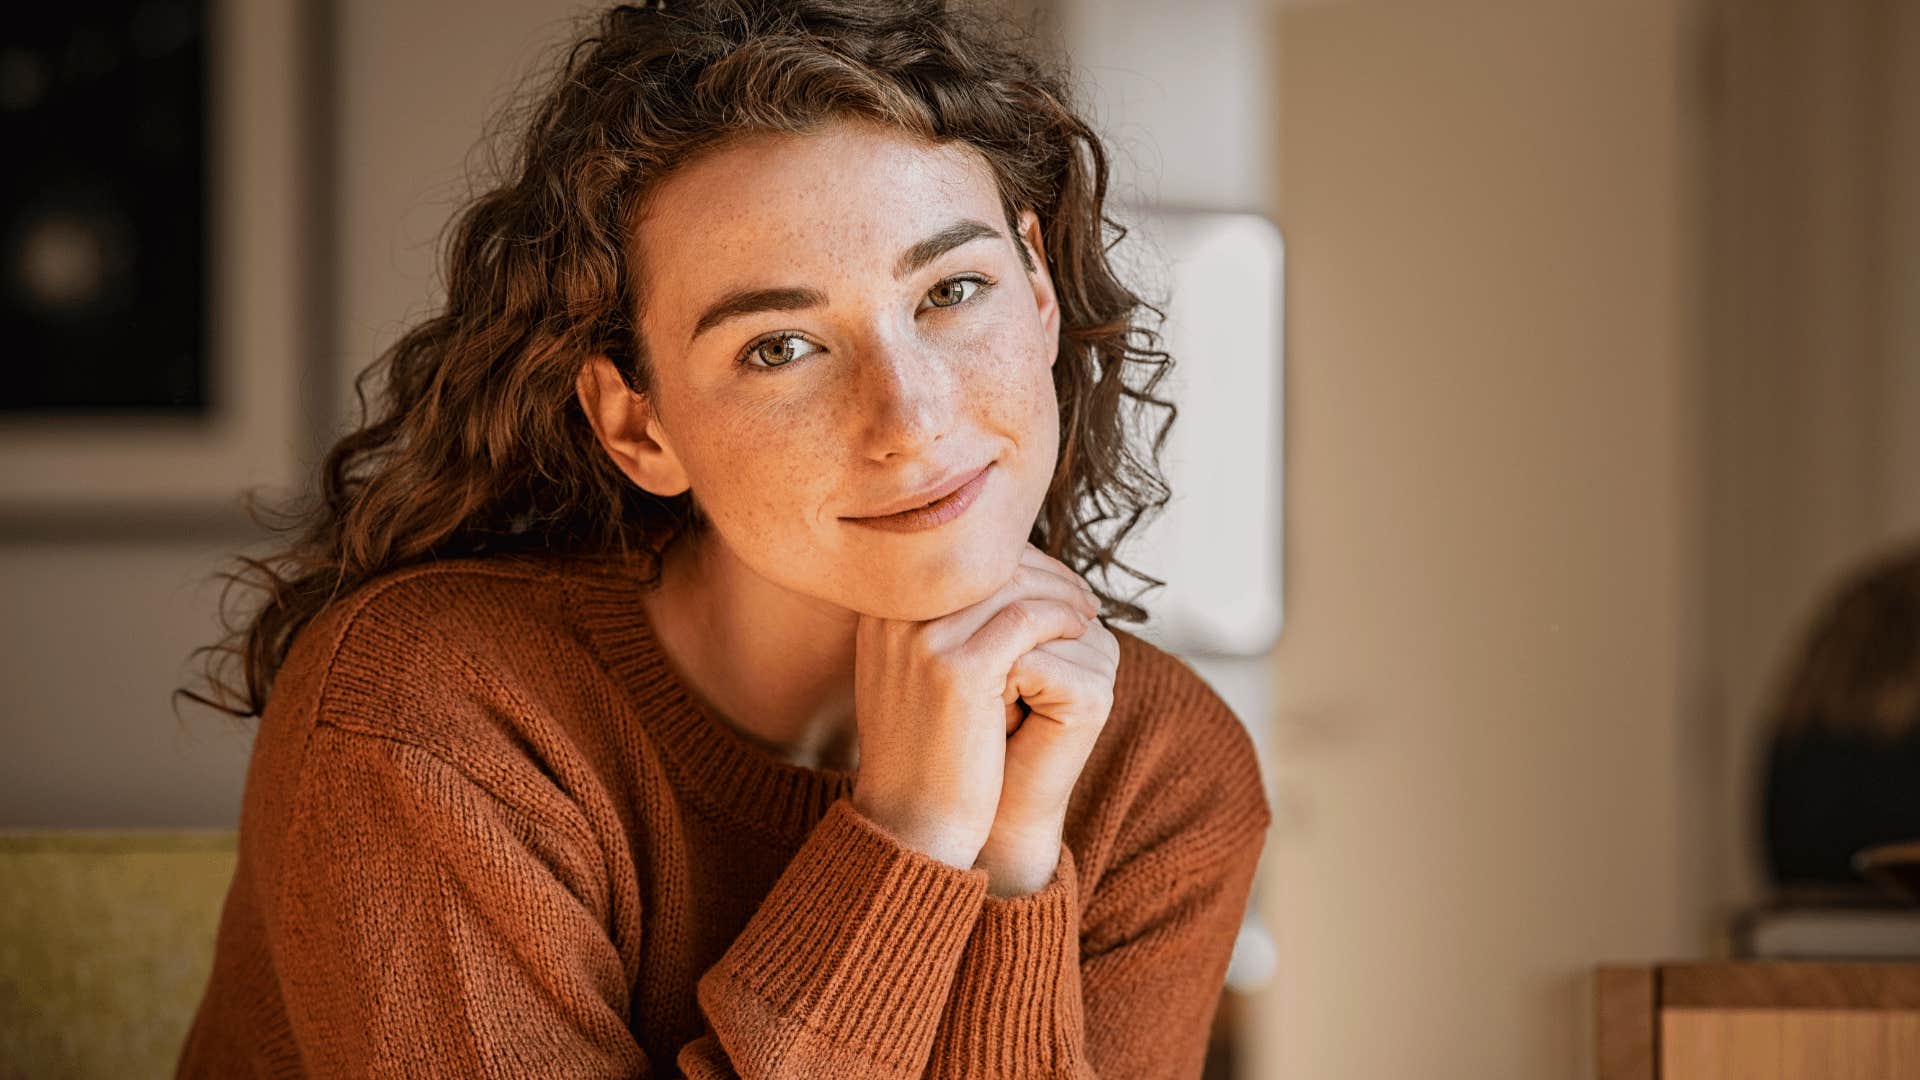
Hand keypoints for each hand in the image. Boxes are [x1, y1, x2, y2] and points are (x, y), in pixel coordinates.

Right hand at [850, 543, 1102, 870]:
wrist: (912, 822)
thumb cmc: (924, 753)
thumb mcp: (910, 675)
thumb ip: (935, 625)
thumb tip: (997, 580)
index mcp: (879, 612)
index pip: (956, 555)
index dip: (1009, 559)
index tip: (1048, 577)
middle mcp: (892, 616)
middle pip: (983, 561)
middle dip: (1040, 571)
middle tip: (1078, 593)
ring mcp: (922, 640)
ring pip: (1010, 582)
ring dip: (1059, 592)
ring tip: (1086, 611)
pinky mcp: (960, 670)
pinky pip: (1027, 618)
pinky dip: (1061, 616)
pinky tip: (1080, 628)